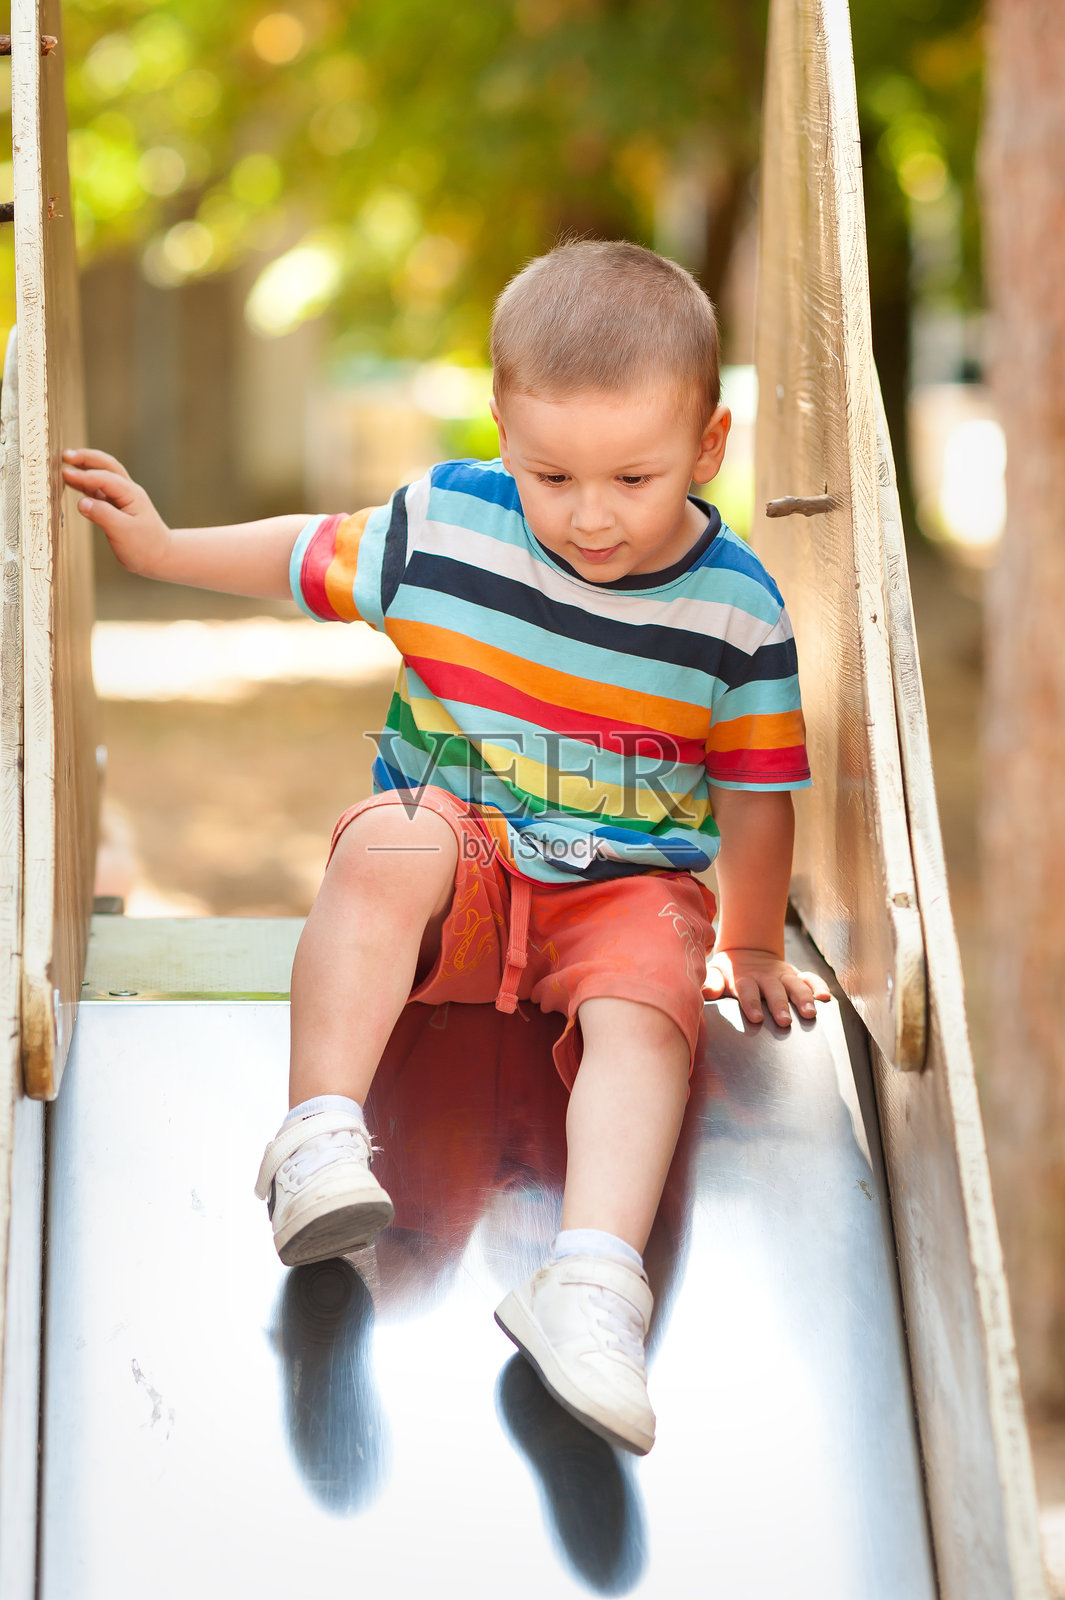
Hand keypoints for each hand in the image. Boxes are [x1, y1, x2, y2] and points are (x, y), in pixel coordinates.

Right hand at [62, 448, 170, 577]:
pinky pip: (98, 489)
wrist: (160, 558)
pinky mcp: (115, 506)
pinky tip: (72, 482)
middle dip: (86, 458)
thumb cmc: (144, 547)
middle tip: (65, 456)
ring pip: (102, 474)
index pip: (105, 478)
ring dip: (85, 466)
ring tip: (65, 461)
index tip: (65, 474)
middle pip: (107, 466)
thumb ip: (103, 515)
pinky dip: (85, 483)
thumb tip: (81, 502)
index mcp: (131, 494)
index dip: (85, 476)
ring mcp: (122, 497)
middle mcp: (127, 491)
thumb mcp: (123, 532)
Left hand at [704, 946, 830, 1027]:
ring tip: (810, 1013)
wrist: (747, 951)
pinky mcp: (796, 975)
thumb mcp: (716, 973)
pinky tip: (826, 998)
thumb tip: (705, 992)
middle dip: (779, 1005)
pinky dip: (818, 986)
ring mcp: (782, 976)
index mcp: (744, 978)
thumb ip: (711, 983)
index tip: (757, 1017)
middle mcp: (765, 977)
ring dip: (803, 998)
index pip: (747, 990)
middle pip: (774, 990)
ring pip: (795, 985)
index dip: (751, 1003)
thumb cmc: (729, 971)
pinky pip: (810, 979)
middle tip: (785, 1021)